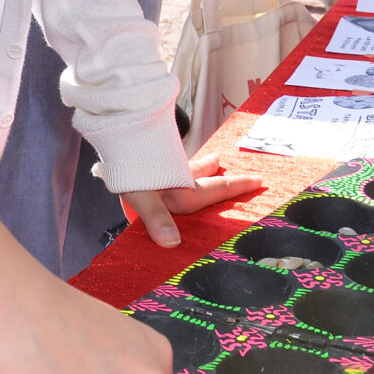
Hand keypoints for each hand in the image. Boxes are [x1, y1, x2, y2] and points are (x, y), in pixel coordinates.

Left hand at [121, 155, 266, 248]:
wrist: (115, 130)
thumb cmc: (128, 166)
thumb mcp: (141, 193)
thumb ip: (156, 217)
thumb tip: (172, 242)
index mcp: (182, 189)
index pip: (216, 189)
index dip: (238, 187)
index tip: (258, 180)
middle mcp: (177, 176)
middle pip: (199, 173)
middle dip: (211, 169)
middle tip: (220, 161)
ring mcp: (162, 164)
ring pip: (183, 165)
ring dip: (194, 164)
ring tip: (205, 160)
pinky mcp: (147, 155)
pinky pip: (165, 161)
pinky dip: (169, 162)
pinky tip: (160, 161)